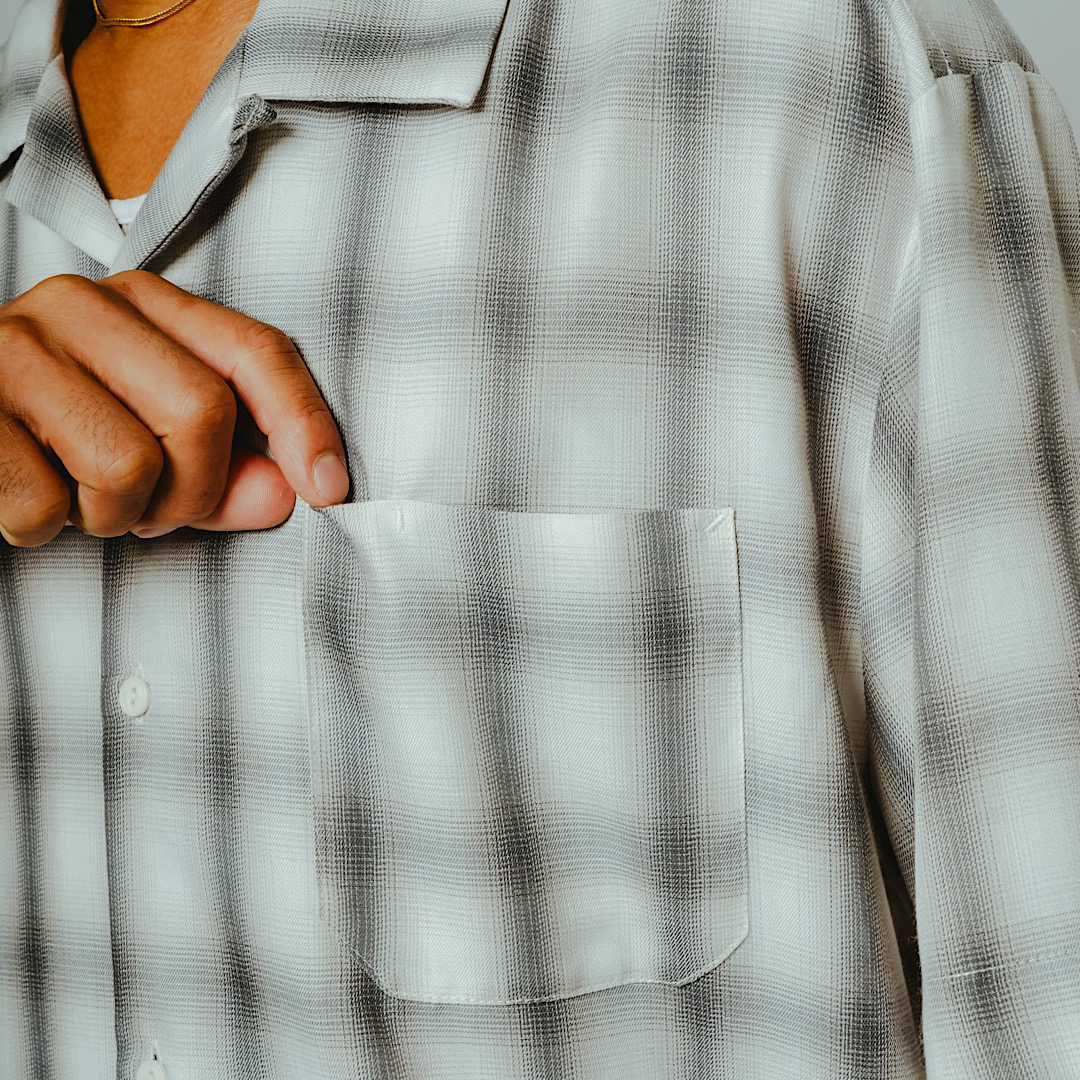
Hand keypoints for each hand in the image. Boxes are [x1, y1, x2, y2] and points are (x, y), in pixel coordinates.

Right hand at [0, 270, 348, 545]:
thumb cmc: (58, 434)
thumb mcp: (152, 443)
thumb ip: (224, 469)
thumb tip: (286, 494)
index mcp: (143, 304)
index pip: (255, 350)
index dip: (303, 423)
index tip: (329, 488)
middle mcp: (79, 306)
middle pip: (202, 413)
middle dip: (194, 494)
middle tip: (152, 512)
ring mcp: (12, 348)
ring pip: (127, 464)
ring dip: (116, 516)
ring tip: (83, 499)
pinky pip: (41, 505)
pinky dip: (44, 529)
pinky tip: (27, 497)